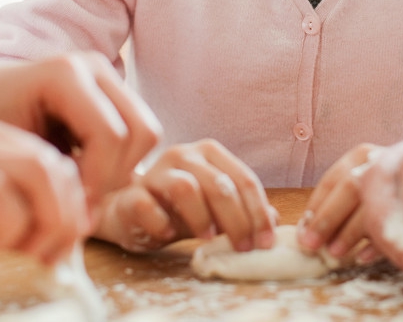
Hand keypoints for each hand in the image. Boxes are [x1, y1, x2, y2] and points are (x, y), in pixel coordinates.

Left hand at [0, 38, 161, 207]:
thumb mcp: (2, 155)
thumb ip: (44, 181)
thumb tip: (84, 220)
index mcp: (65, 73)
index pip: (111, 136)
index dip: (97, 181)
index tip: (69, 210)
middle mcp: (93, 66)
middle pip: (141, 131)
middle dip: (115, 176)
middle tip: (80, 205)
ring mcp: (106, 75)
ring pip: (145, 134)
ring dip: (119, 170)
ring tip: (79, 192)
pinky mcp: (112, 91)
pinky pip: (136, 133)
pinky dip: (118, 162)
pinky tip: (82, 177)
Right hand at [0, 103, 88, 277]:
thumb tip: (13, 235)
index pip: (38, 152)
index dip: (57, 199)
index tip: (49, 241)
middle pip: (54, 162)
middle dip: (64, 214)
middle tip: (49, 259)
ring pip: (46, 176)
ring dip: (49, 226)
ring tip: (30, 263)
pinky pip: (11, 206)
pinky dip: (13, 240)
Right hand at [92, 139, 276, 252]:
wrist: (126, 210)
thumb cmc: (176, 208)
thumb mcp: (214, 209)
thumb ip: (243, 211)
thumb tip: (275, 222)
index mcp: (209, 153)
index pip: (244, 178)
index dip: (258, 212)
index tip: (265, 242)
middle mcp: (183, 154)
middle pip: (219, 184)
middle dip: (237, 220)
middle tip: (243, 248)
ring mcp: (155, 172)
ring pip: (186, 188)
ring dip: (202, 218)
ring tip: (208, 240)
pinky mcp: (130, 193)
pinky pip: (147, 205)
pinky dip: (162, 223)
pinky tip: (169, 236)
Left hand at [297, 143, 380, 263]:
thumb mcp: (380, 193)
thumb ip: (354, 205)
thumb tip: (311, 229)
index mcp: (370, 155)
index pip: (338, 178)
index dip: (318, 204)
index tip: (303, 229)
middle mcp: (389, 158)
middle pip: (353, 185)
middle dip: (328, 217)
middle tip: (310, 246)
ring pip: (376, 200)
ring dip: (352, 231)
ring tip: (335, 254)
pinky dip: (381, 240)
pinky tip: (365, 257)